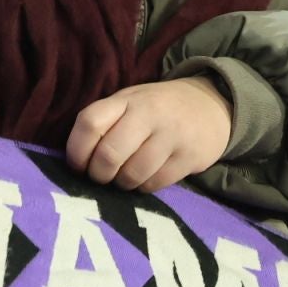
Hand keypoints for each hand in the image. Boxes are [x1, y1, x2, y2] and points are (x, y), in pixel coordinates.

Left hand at [66, 75, 232, 192]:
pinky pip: (154, 184)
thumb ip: (105, 123)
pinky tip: (148, 176)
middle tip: (103, 176)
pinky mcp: (190, 157)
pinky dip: (144, 187)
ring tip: (126, 175)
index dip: (76, 150)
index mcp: (127, 99)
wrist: (212, 105)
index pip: (90, 122)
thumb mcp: (131, 103)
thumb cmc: (158, 109)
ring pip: (132, 175)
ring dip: (122, 184)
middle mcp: (149, 114)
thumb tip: (75, 163)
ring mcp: (172, 136)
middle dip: (99, 175)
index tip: (78, 165)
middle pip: (109, 154)